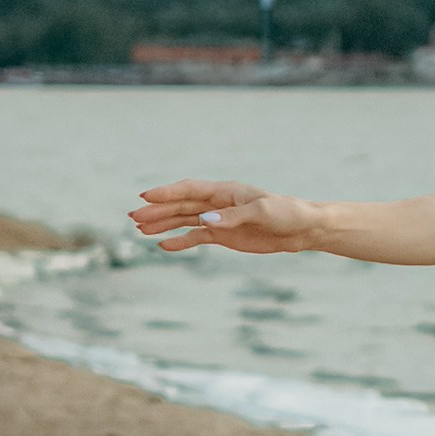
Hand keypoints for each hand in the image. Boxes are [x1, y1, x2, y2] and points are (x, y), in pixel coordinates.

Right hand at [130, 178, 319, 254]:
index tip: (144, 196)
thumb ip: (231, 217)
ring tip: (139, 230)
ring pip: (185, 221)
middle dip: (157, 211)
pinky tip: (163, 245)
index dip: (166, 192)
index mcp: (225, 192)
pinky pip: (197, 237)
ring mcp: (219, 219)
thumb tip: (204, 220)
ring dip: (163, 224)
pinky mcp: (224, 236)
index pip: (189, 190)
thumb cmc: (285, 213)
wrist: (302, 229)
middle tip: (132, 217)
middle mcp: (218, 203)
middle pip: (181, 206)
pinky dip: (181, 241)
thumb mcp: (261, 213)